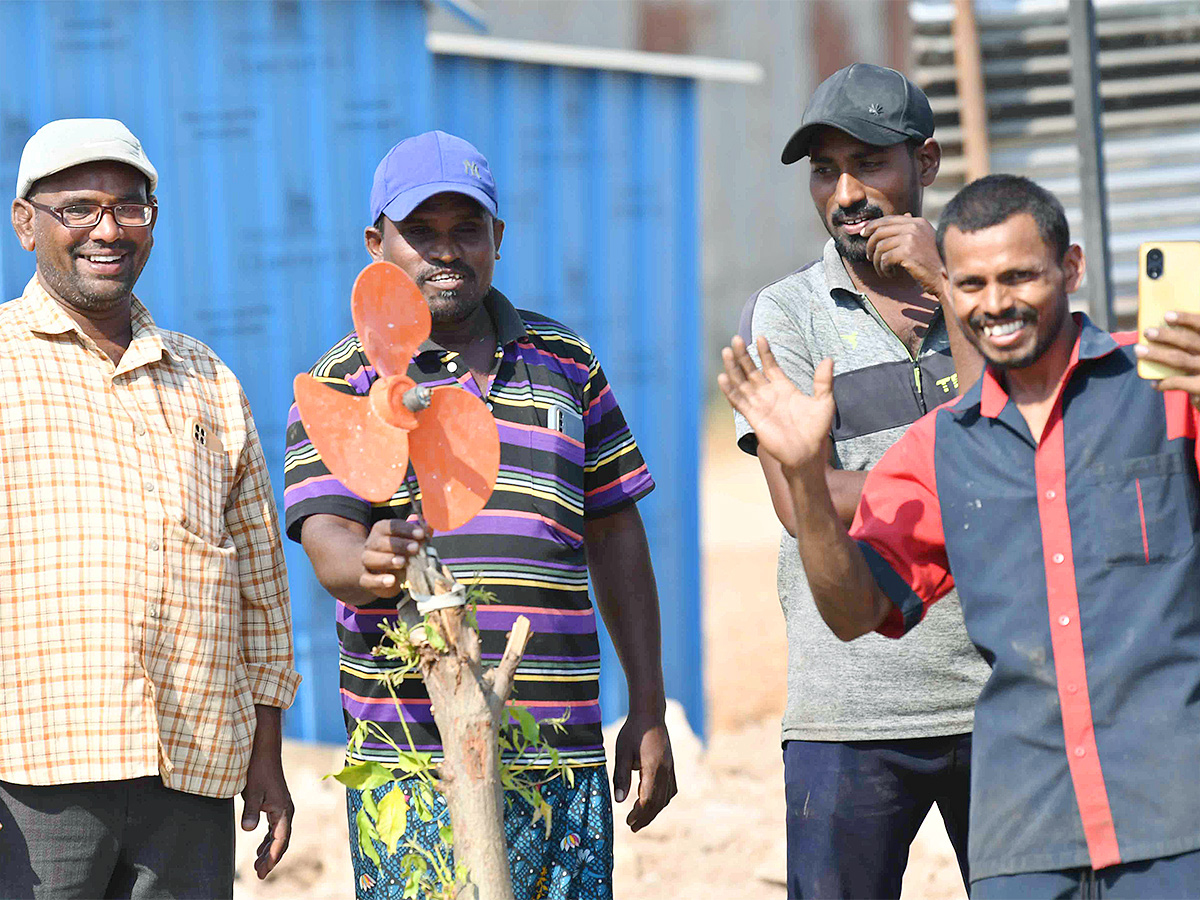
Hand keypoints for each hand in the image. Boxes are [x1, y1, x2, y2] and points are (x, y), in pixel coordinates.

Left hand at [242, 708, 292, 879]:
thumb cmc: (259, 769)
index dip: (272, 857)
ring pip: (278, 836)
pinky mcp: (275, 805)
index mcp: (283, 810)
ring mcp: (282, 808)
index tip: (263, 872)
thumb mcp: (253, 791)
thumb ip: (251, 811)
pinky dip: (267, 840)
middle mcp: (286, 811)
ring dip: (268, 851)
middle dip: (271, 859)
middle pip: (281, 841)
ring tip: (257, 866)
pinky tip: (259, 848)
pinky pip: (274, 829)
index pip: (280, 840)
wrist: (264, 751)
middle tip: (259, 875)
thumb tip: (248, 830)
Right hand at [359, 519, 426, 596]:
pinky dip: (379, 580)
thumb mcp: (408, 542)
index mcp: (381, 530)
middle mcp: (371, 544)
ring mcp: (367, 562)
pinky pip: (368, 579)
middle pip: (381, 542)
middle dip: (399, 544)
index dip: (406, 529)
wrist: (377, 571)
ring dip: (387, 560)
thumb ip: (418, 534)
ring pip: (370, 559)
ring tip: (403, 562)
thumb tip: (430, 526)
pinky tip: (391, 580)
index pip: (391, 526)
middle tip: (415, 548)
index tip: (421, 534)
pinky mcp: (365, 579)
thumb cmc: (397, 552)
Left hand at [612, 712, 675, 831]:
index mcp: (653, 768)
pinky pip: (671, 788)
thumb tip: (618, 801)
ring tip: (641, 818)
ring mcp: (670, 768)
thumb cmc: (633, 732)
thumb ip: (621, 777)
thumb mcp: (622, 753)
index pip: (648, 799)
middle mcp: (666, 771)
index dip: (639, 814)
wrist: (650, 714)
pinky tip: (654, 802)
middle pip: (658, 802)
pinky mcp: (671, 765)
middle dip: (646, 817)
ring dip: (654, 810)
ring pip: (666, 797)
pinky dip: (663, 799)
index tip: (628, 822)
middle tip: (633, 827)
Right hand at [719, 335, 834, 473]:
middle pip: (751, 371)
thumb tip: (829, 359)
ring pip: (742, 383)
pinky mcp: (753, 417)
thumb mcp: (824, 401)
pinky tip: (723, 378)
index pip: (770, 365)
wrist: (807, 453)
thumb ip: (823, 381)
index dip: (764, 352)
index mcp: (784, 388)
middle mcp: (768, 395)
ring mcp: (759, 405)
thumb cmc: (816, 430)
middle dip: (743, 355)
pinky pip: (739, 401)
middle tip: (736, 339)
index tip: (761, 337)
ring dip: (733, 368)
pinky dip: (730, 390)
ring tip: (727, 352)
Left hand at [861, 213, 943, 296]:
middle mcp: (913, 226)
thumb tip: (904, 215)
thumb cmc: (935, 260)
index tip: (863, 234)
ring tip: (883, 270)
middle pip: (879, 231)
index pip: (888, 220)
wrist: (946, 276)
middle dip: (870, 245)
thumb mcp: (926, 238)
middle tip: (869, 257)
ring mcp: (910, 238)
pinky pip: (884, 259)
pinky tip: (890, 274)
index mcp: (917, 222)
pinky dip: (883, 269)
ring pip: (880, 247)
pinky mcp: (907, 252)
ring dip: (877, 261)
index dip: (872, 226)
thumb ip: (913, 228)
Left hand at [1138, 311, 1199, 406]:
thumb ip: (1191, 340)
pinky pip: (1178, 382)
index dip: (1185, 318)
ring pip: (1179, 359)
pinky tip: (1154, 383)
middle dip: (1165, 336)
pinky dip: (1164, 383)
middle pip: (1187, 341)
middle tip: (1147, 332)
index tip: (1166, 315)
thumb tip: (1164, 325)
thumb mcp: (1198, 347)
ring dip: (1156, 354)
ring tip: (1139, 350)